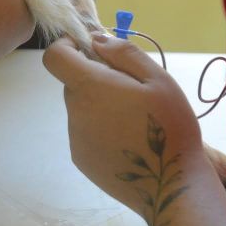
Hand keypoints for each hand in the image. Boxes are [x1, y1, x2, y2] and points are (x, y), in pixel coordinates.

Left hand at [43, 35, 205, 212]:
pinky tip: (127, 140)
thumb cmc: (170, 127)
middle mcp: (75, 112)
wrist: (170, 185)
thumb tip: (96, 40)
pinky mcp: (81, 159)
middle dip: (95, 78)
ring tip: (134, 120)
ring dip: (100, 105)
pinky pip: (84, 132)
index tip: (91, 49)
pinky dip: (100, 128)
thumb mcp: (158, 80)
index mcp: (90, 88)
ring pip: (81, 108)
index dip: (68, 46)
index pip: (54, 57)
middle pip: (73, 83)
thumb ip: (124, 54)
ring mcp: (75, 139)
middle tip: (131, 90)